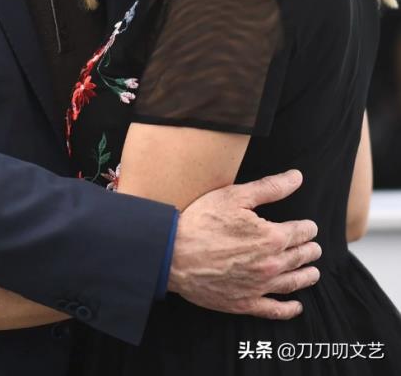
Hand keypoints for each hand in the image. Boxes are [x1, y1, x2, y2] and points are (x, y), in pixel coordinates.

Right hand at [168, 169, 320, 319]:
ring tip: (313, 272)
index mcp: (271, 237)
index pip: (300, 232)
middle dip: (310, 250)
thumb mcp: (235, 196)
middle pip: (300, 257)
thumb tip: (297, 177)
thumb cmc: (202, 221)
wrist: (174, 253)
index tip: (310, 227)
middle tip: (314, 248)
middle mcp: (271, 265)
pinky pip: (274, 310)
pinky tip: (296, 306)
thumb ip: (270, 187)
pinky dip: (289, 310)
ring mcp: (259, 287)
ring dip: (306, 276)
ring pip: (293, 283)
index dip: (307, 228)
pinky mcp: (245, 303)